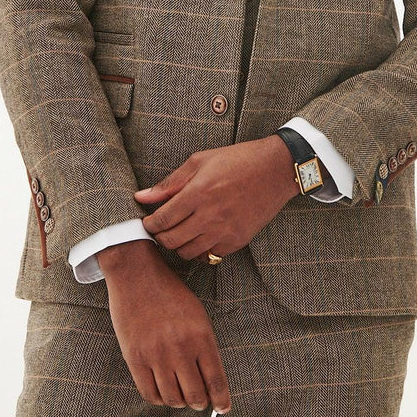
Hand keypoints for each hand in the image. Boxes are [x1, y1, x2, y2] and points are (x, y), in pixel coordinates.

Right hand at [99, 239, 230, 412]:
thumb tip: (212, 383)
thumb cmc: (170, 294)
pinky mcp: (135, 358)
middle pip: (195, 396)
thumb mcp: (197, 315)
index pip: (216, 381)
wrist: (137, 275)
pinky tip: (162, 389)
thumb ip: (205, 346)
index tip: (222, 409)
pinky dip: (159, 398)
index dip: (221, 400)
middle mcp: (180, 348)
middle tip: (198, 400)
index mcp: (201, 335)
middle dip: (199, 403)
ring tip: (180, 394)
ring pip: (173, 399)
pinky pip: (150, 394)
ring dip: (179, 402)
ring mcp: (156, 354)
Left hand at [134, 136, 299, 260]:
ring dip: (178, 245)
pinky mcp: (237, 241)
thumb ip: (169, 183)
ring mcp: (225, 230)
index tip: (146, 221)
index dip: (149, 224)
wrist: (275, 170)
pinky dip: (200, 250)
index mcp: (198, 192)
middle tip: (159, 229)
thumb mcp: (199, 161)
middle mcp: (210, 215)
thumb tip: (142, 197)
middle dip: (159, 237)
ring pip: (188, 252)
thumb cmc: (237, 160)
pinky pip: (210, 256)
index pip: (162, 219)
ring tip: (178, 233)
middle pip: (171, 240)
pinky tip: (199, 236)